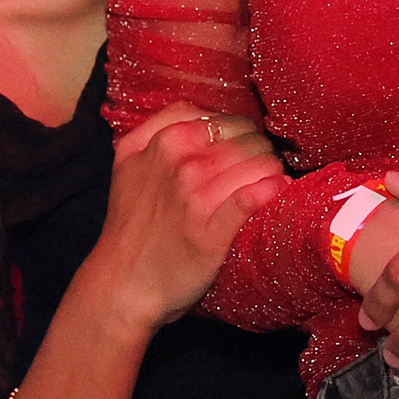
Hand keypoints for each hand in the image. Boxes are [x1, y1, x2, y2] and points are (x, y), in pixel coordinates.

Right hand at [80, 106, 289, 337]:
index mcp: (159, 140)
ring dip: (272, 172)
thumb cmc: (131, 225)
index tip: (236, 152)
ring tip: (267, 185)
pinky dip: (273, 190)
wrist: (121, 283)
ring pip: (261, 161)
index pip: (221, 117)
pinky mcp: (213, 230)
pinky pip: (258, 194)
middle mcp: (177, 160)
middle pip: (247, 136)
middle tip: (254, 172)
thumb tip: (206, 115)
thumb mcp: (128, 163)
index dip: (236, 133)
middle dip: (258, 151)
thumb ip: (159, 128)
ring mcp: (195, 194)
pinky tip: (276, 194)